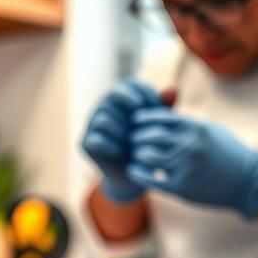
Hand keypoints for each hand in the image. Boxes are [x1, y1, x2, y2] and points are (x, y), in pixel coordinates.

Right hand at [81, 78, 163, 203]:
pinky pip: (96, 139)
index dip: (143, 92)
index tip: (156, 107)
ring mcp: (91, 125)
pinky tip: (122, 152)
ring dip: (121, 130)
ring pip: (103, 118)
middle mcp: (102, 107)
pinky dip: (111, 146)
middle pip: (112, 96)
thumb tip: (172, 89)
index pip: (128, 84)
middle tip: (144, 124)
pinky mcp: (85, 142)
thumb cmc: (147, 144)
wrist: (133, 173)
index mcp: (118, 98)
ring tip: (133, 141)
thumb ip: (165, 108)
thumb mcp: (158, 126)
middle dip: (131, 111)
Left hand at [127, 107, 257, 219]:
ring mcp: (185, 167)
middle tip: (130, 139)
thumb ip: (187, 123)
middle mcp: (190, 145)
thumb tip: (162, 113)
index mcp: (196, 128)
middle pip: (149, 136)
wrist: (247, 181)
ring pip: (147, 156)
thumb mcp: (210, 130)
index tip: (135, 121)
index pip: (160, 118)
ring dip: (137, 155)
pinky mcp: (182, 188)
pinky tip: (133, 171)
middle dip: (136, 137)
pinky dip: (139, 174)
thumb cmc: (227, 152)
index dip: (143, 119)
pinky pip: (151, 179)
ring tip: (135, 154)